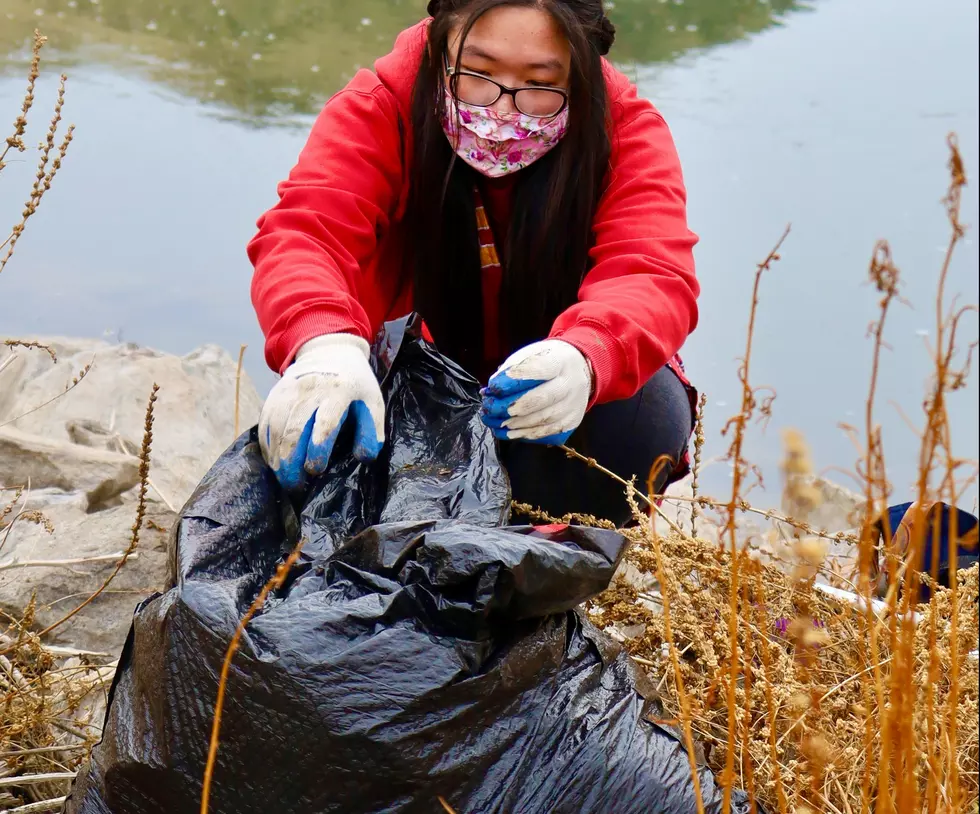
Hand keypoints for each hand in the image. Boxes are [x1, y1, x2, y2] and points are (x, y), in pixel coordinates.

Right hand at [259, 333, 384, 489]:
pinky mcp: (273, 396)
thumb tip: (365, 457)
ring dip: (277, 458)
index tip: (315, 470)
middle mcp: (309, 390)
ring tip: (284, 480)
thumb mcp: (372, 402)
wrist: (328, 351)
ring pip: (275, 429)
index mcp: (338, 391)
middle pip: (294, 429)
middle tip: (296, 486)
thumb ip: (372, 430)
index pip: (325, 422)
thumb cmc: (354, 385)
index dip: (317, 447)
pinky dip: (267, 447)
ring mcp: (287, 392)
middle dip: (292, 461)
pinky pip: (265, 425)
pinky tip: (274, 464)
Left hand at [480, 340, 592, 444]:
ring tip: (497, 423)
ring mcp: (574, 404)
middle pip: (543, 398)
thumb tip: (491, 390)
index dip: (515, 379)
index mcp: (561, 361)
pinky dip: (526, 434)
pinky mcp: (572, 420)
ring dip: (517, 424)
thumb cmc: (546, 362)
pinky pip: (548, 432)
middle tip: (492, 409)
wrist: (578, 369)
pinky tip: (510, 432)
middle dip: (513, 406)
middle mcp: (571, 383)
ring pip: (544, 419)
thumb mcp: (531, 355)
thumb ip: (511, 370)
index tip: (494, 386)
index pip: (540, 369)